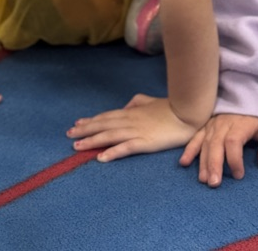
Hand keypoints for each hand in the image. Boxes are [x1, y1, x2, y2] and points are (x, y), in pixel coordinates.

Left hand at [67, 94, 200, 160]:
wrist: (188, 113)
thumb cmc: (171, 108)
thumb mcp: (151, 101)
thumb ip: (138, 102)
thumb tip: (127, 105)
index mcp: (132, 111)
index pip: (107, 116)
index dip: (92, 120)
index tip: (77, 124)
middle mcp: (130, 120)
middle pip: (104, 125)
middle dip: (85, 130)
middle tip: (69, 135)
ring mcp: (137, 131)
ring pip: (110, 136)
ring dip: (92, 141)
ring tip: (77, 147)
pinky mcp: (145, 142)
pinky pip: (126, 148)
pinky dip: (112, 152)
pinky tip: (101, 157)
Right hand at [179, 113, 257, 186]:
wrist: (252, 91)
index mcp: (241, 124)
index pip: (233, 142)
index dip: (234, 160)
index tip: (239, 175)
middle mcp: (224, 123)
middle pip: (216, 144)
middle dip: (214, 164)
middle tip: (214, 183)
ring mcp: (214, 123)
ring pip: (206, 143)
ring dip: (203, 161)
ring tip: (203, 179)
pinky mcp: (208, 124)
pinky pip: (197, 136)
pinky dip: (190, 149)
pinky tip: (184, 162)